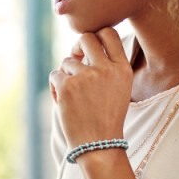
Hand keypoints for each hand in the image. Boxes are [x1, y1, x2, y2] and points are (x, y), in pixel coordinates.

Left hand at [49, 28, 132, 147]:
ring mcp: (86, 76)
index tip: (90, 47)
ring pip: (67, 61)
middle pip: (85, 38)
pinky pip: (55, 75)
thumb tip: (83, 48)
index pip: (109, 33)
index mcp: (123, 69)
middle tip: (75, 58)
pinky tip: (63, 101)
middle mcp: (106, 69)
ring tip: (73, 96)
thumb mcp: (119, 89)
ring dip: (66, 75)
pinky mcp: (67, 86)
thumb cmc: (107, 118)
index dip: (96, 35)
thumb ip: (107, 67)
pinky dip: (55, 87)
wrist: (99, 145)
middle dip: (77, 46)